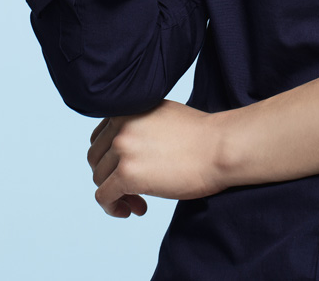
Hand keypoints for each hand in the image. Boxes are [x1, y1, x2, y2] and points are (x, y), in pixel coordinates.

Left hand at [86, 100, 230, 217]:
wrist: (221, 147)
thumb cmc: (201, 136)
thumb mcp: (160, 117)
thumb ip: (137, 126)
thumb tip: (122, 152)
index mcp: (126, 108)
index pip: (100, 138)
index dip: (111, 159)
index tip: (129, 171)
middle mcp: (120, 125)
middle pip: (96, 159)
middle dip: (111, 177)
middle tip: (134, 192)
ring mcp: (122, 149)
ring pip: (99, 179)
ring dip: (117, 194)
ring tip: (139, 203)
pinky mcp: (128, 174)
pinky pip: (104, 196)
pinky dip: (113, 208)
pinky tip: (134, 210)